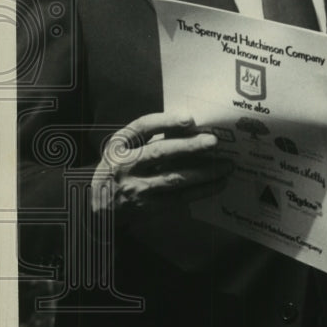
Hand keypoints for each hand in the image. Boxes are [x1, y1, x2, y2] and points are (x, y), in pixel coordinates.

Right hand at [91, 112, 233, 225]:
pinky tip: (219, 183)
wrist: (99, 208)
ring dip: (204, 172)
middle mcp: (125, 166)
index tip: (189, 119)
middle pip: (159, 152)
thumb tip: (190, 128)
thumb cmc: (119, 171)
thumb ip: (149, 139)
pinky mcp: (149, 207)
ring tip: (227, 165)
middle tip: (213, 141)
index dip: (165, 121)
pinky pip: (180, 198)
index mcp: (120, 146)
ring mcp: (137, 188)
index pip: (141, 127)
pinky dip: (202, 190)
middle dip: (189, 146)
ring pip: (174, 178)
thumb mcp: (124, 150)